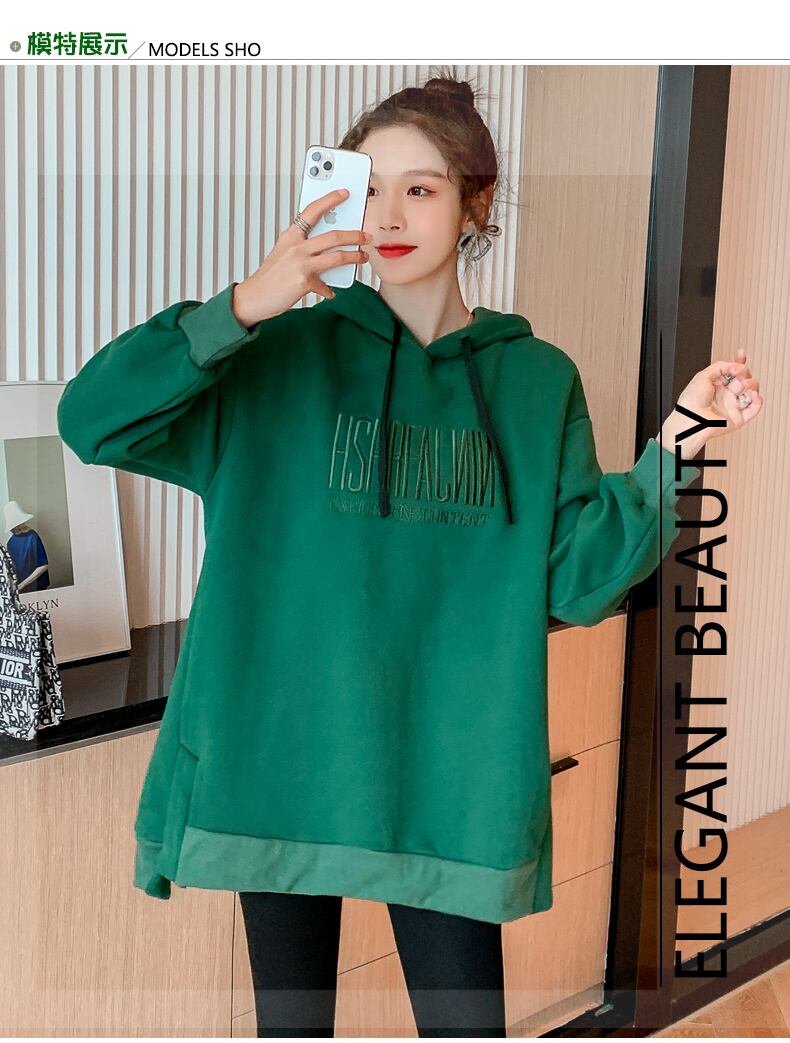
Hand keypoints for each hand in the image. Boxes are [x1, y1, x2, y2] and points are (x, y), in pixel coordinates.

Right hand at [231, 188, 372, 325]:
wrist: (255, 297)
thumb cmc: (270, 276)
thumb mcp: (284, 253)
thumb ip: (304, 247)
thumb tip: (329, 246)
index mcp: (290, 235)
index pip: (313, 210)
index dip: (330, 199)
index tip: (345, 193)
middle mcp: (296, 246)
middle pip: (333, 235)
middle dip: (355, 235)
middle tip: (366, 236)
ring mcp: (300, 263)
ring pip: (337, 256)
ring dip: (355, 257)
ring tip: (363, 257)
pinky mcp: (304, 281)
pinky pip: (326, 284)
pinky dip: (330, 289)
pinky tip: (330, 291)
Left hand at [677, 347, 764, 441]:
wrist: (691, 420)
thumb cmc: (691, 402)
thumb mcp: (702, 376)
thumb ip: (720, 366)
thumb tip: (736, 365)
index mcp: (715, 385)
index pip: (731, 372)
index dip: (738, 363)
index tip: (741, 355)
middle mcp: (724, 396)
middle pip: (743, 380)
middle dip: (744, 374)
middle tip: (740, 374)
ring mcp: (731, 407)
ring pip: (750, 393)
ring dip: (752, 386)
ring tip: (746, 384)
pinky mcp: (738, 418)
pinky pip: (753, 410)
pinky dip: (757, 402)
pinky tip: (754, 395)